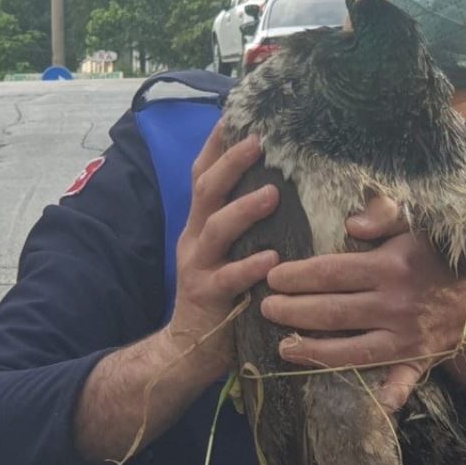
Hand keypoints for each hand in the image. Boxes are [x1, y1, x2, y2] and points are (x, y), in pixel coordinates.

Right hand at [167, 122, 279, 375]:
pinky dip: (250, 266)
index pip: (204, 174)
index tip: (235, 113)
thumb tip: (280, 184)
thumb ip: (244, 222)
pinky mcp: (207, 297)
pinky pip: (229, 279)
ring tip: (273, 193)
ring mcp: (197, 266)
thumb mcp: (228, 251)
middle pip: (205, 190)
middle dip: (230, 163)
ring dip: (244, 209)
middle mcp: (195, 238)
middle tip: (258, 142)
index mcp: (201, 223)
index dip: (216, 144)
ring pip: (216, 229)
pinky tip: (273, 259)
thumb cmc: (222, 294)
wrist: (185, 350)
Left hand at [261, 196, 465, 410]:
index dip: (298, 276)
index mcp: (391, 267)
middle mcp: (395, 305)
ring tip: (282, 347)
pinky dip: (387, 393)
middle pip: (333, 312)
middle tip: (265, 308)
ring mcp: (406, 337)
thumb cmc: (437, 254)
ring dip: (313, 352)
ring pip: (351, 350)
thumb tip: (351, 223)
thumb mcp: (415, 222)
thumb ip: (384, 214)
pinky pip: (400, 381)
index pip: (332, 272)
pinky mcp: (417, 359)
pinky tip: (365, 401)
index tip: (273, 276)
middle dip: (293, 312)